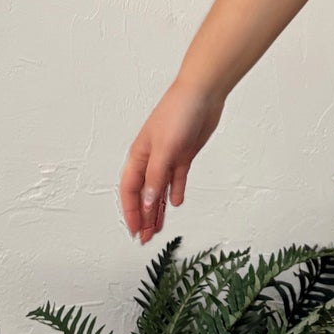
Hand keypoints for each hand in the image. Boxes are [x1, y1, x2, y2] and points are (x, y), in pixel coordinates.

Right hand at [119, 79, 224, 242]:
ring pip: (159, 189)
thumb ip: (156, 177)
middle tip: (144, 238)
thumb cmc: (178, 113)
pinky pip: (176, 178)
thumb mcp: (165, 149)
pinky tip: (175, 203)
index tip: (135, 231)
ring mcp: (168, 157)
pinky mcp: (184, 154)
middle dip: (142, 216)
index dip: (130, 212)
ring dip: (157, 208)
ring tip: (157, 228)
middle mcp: (150, 158)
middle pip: (143, 193)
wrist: (203, 94)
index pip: (130, 190)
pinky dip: (175, 191)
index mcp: (139, 156)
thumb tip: (146, 202)